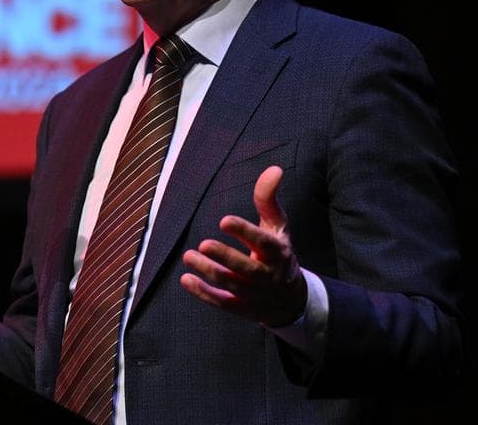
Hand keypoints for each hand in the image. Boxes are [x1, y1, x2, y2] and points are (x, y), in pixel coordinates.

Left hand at [180, 165, 307, 326]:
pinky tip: (186, 279)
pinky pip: (223, 303)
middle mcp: (269, 275)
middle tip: (203, 244)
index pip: (263, 242)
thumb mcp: (278, 227)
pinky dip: (204, 293)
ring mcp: (255, 294)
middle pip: (246, 268)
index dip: (245, 231)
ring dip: (209, 271)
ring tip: (188, 256)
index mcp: (278, 252)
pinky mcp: (243, 308)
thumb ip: (268, 200)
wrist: (291, 300)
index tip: (224, 220)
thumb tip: (274, 168)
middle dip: (225, 257)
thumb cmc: (278, 254)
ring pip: (231, 285)